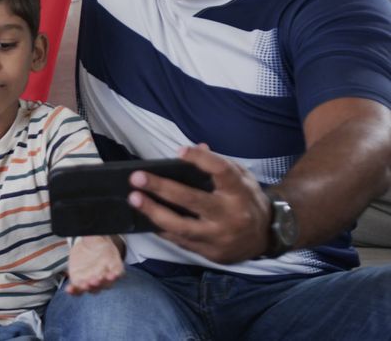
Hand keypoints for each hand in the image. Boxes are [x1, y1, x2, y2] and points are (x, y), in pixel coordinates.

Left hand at [65, 235, 123, 294]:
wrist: (87, 246)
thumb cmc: (97, 243)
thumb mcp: (98, 236)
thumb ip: (97, 235)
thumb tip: (93, 228)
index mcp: (113, 264)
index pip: (117, 272)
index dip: (115, 274)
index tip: (112, 275)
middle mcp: (105, 275)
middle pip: (106, 283)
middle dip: (100, 283)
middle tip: (95, 280)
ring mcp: (93, 280)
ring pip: (93, 288)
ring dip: (88, 288)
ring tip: (83, 285)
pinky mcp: (80, 281)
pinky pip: (78, 290)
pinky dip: (74, 291)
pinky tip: (70, 290)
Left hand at [128, 144, 270, 262]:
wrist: (266, 238)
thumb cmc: (247, 201)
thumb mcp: (242, 179)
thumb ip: (220, 164)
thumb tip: (195, 148)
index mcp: (240, 192)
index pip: (221, 172)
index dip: (200, 160)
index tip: (179, 151)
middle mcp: (230, 215)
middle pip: (193, 200)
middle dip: (162, 188)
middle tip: (137, 177)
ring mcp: (219, 236)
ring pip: (182, 226)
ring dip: (154, 212)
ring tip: (134, 198)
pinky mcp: (210, 253)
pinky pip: (180, 241)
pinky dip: (161, 229)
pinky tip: (145, 217)